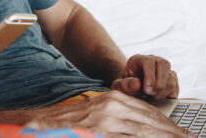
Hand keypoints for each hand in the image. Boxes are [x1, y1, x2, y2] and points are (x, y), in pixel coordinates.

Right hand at [27, 90, 191, 136]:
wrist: (44, 124)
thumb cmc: (71, 121)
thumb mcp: (98, 112)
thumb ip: (119, 117)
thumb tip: (140, 127)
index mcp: (113, 99)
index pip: (148, 112)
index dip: (167, 124)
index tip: (182, 132)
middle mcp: (113, 107)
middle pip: (151, 122)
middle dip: (172, 132)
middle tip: (189, 137)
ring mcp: (109, 122)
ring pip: (145, 132)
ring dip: (164, 137)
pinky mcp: (103, 133)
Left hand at [111, 54, 178, 98]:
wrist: (132, 91)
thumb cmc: (125, 87)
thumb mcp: (119, 86)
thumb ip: (125, 85)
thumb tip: (137, 83)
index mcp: (139, 59)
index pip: (148, 62)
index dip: (150, 76)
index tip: (147, 90)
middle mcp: (154, 61)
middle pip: (164, 64)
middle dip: (158, 84)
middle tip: (150, 94)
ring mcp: (164, 69)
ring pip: (171, 78)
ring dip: (163, 91)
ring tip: (151, 96)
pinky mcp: (172, 80)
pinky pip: (176, 87)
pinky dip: (168, 95)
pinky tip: (158, 98)